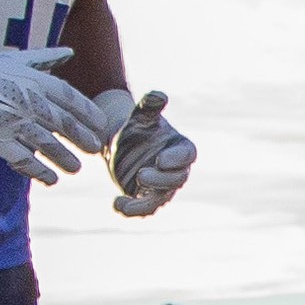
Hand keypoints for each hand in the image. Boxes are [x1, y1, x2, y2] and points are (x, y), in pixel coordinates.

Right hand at [0, 41, 120, 183]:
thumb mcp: (16, 59)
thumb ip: (46, 58)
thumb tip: (70, 51)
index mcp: (35, 80)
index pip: (71, 99)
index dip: (89, 113)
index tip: (101, 125)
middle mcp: (28, 101)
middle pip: (64, 124)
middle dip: (82, 138)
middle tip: (94, 149)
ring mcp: (13, 121)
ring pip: (48, 145)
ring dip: (65, 158)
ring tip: (76, 167)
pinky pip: (24, 159)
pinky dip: (39, 171)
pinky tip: (50, 178)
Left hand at [107, 87, 196, 216]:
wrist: (122, 143)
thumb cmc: (138, 126)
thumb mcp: (142, 114)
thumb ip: (150, 105)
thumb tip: (158, 95)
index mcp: (181, 149)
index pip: (187, 156)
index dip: (176, 160)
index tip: (160, 159)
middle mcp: (176, 171)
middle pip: (175, 180)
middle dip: (159, 180)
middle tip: (140, 175)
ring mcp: (162, 187)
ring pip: (159, 199)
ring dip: (144, 202)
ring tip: (126, 203)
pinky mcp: (146, 198)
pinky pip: (144, 208)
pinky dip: (132, 210)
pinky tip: (117, 205)